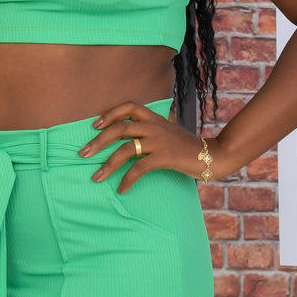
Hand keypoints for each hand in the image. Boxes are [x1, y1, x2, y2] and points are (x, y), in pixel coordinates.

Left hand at [79, 101, 226, 191]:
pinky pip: (140, 168)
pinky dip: (127, 179)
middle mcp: (155, 126)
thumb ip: (152, 130)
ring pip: (126, 149)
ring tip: (96, 176)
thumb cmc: (188, 146)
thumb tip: (131, 135)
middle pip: (120, 128)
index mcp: (155, 118)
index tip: (94, 125)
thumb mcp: (169, 131)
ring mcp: (160, 141)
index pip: (128, 107)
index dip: (110, 113)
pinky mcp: (166, 157)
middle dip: (98, 141)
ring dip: (108, 164)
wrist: (214, 156)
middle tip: (82, 153)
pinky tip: (121, 189)